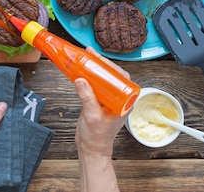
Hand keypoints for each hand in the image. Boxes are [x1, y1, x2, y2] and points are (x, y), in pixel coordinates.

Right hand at [74, 47, 127, 191]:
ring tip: (85, 57)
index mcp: (124, 102)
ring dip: (93, 68)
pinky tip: (80, 71)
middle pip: (111, 75)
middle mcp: (118, 99)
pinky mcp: (97, 100)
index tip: (101, 59)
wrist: (91, 148)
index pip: (121, 78)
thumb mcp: (92, 116)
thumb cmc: (98, 137)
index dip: (112, 66)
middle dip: (101, 63)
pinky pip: (93, 84)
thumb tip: (81, 80)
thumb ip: (87, 98)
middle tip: (91, 53)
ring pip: (102, 78)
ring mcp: (107, 99)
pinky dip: (87, 77)